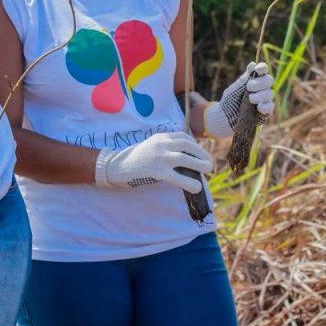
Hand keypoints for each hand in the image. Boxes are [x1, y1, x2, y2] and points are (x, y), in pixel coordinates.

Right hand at [95, 132, 212, 193]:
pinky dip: (189, 182)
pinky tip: (197, 188)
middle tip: (209, 163)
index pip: (184, 137)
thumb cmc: (134, 157)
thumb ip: (165, 147)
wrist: (116, 165)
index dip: (196, 145)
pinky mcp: (157, 171)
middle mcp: (162, 144)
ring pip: (186, 159)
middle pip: (188, 146)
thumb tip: (184, 156)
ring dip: (200, 165)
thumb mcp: (151, 145)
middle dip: (202, 154)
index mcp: (161, 136)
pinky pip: (177, 177)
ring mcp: (160, 157)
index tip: (201, 153)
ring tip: (208, 171)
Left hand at [203, 62, 275, 136]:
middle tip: (249, 87)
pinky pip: (270, 107)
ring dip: (260, 95)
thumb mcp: (235, 88)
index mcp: (254, 80)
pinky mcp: (265, 113)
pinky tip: (258, 107)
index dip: (263, 68)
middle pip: (269, 80)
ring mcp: (264, 101)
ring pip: (270, 93)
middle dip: (260, 83)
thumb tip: (253, 64)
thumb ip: (245, 78)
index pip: (263, 70)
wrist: (224, 119)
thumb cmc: (229, 101)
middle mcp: (261, 89)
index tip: (258, 69)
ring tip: (250, 99)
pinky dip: (265, 106)